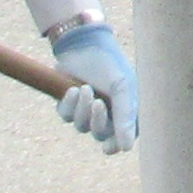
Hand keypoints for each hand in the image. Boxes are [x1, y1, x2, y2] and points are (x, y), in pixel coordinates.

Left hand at [48, 18, 139, 153]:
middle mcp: (106, 114)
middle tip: (98, 103)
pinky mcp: (68, 104)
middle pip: (100, 135)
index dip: (114, 145)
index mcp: (124, 112)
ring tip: (85, 88)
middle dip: (97, 121)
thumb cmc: (110, 65)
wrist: (85, 44)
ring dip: (82, 109)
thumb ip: (125, 118)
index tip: (109, 146)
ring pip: (81, 126)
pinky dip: (69, 104)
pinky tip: (73, 88)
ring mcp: (86, 110)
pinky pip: (66, 116)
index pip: (120, 139)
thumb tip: (126, 149)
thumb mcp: (122, 88)